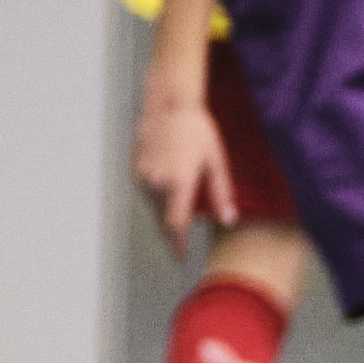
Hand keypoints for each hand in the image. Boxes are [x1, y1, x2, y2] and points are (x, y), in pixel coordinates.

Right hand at [131, 80, 236, 256]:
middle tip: (178, 245)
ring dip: (164, 213)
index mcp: (180, 183)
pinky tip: (167, 187)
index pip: (176, 225)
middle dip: (170, 234)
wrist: (169, 105)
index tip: (179, 257)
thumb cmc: (197, 131)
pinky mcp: (135, 169)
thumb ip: (221, 194)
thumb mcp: (216, 162)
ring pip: (153, 206)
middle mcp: (157, 183)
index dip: (177, 244)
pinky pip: (147, 192)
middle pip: (162, 219)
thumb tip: (228, 220)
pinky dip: (157, 196)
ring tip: (176, 212)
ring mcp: (143, 176)